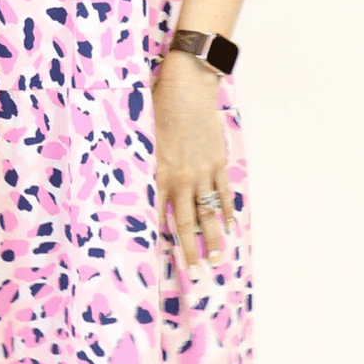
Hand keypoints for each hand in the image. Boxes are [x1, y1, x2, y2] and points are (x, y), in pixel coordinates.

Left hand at [151, 51, 234, 278]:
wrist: (186, 88)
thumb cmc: (156, 109)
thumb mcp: (140, 140)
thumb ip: (139, 167)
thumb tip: (131, 187)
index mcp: (159, 176)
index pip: (160, 218)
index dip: (162, 243)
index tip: (164, 265)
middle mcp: (182, 179)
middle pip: (188, 225)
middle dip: (192, 252)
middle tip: (198, 275)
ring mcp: (203, 172)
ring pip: (210, 213)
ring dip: (215, 238)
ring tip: (218, 259)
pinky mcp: (217, 162)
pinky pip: (224, 192)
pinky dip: (228, 209)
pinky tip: (231, 224)